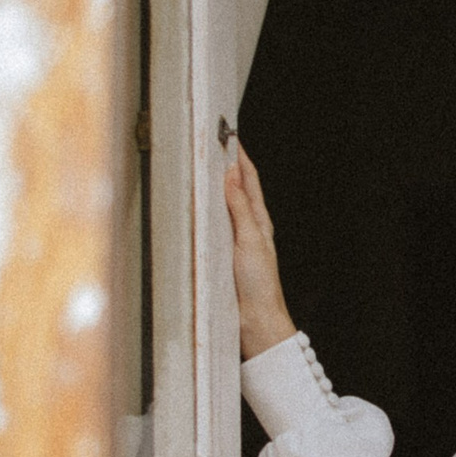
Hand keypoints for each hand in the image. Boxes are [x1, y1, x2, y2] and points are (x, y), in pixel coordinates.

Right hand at [222, 140, 295, 355]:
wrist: (255, 320)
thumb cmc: (259, 283)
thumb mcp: (250, 239)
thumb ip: (240, 208)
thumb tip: (231, 174)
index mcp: (259, 221)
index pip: (249, 180)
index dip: (240, 157)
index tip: (230, 135)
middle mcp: (248, 229)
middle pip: (236, 189)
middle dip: (226, 166)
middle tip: (213, 143)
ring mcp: (235, 242)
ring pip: (223, 206)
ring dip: (214, 186)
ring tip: (202, 166)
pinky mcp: (223, 256)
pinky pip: (213, 225)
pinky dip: (206, 210)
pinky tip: (196, 207)